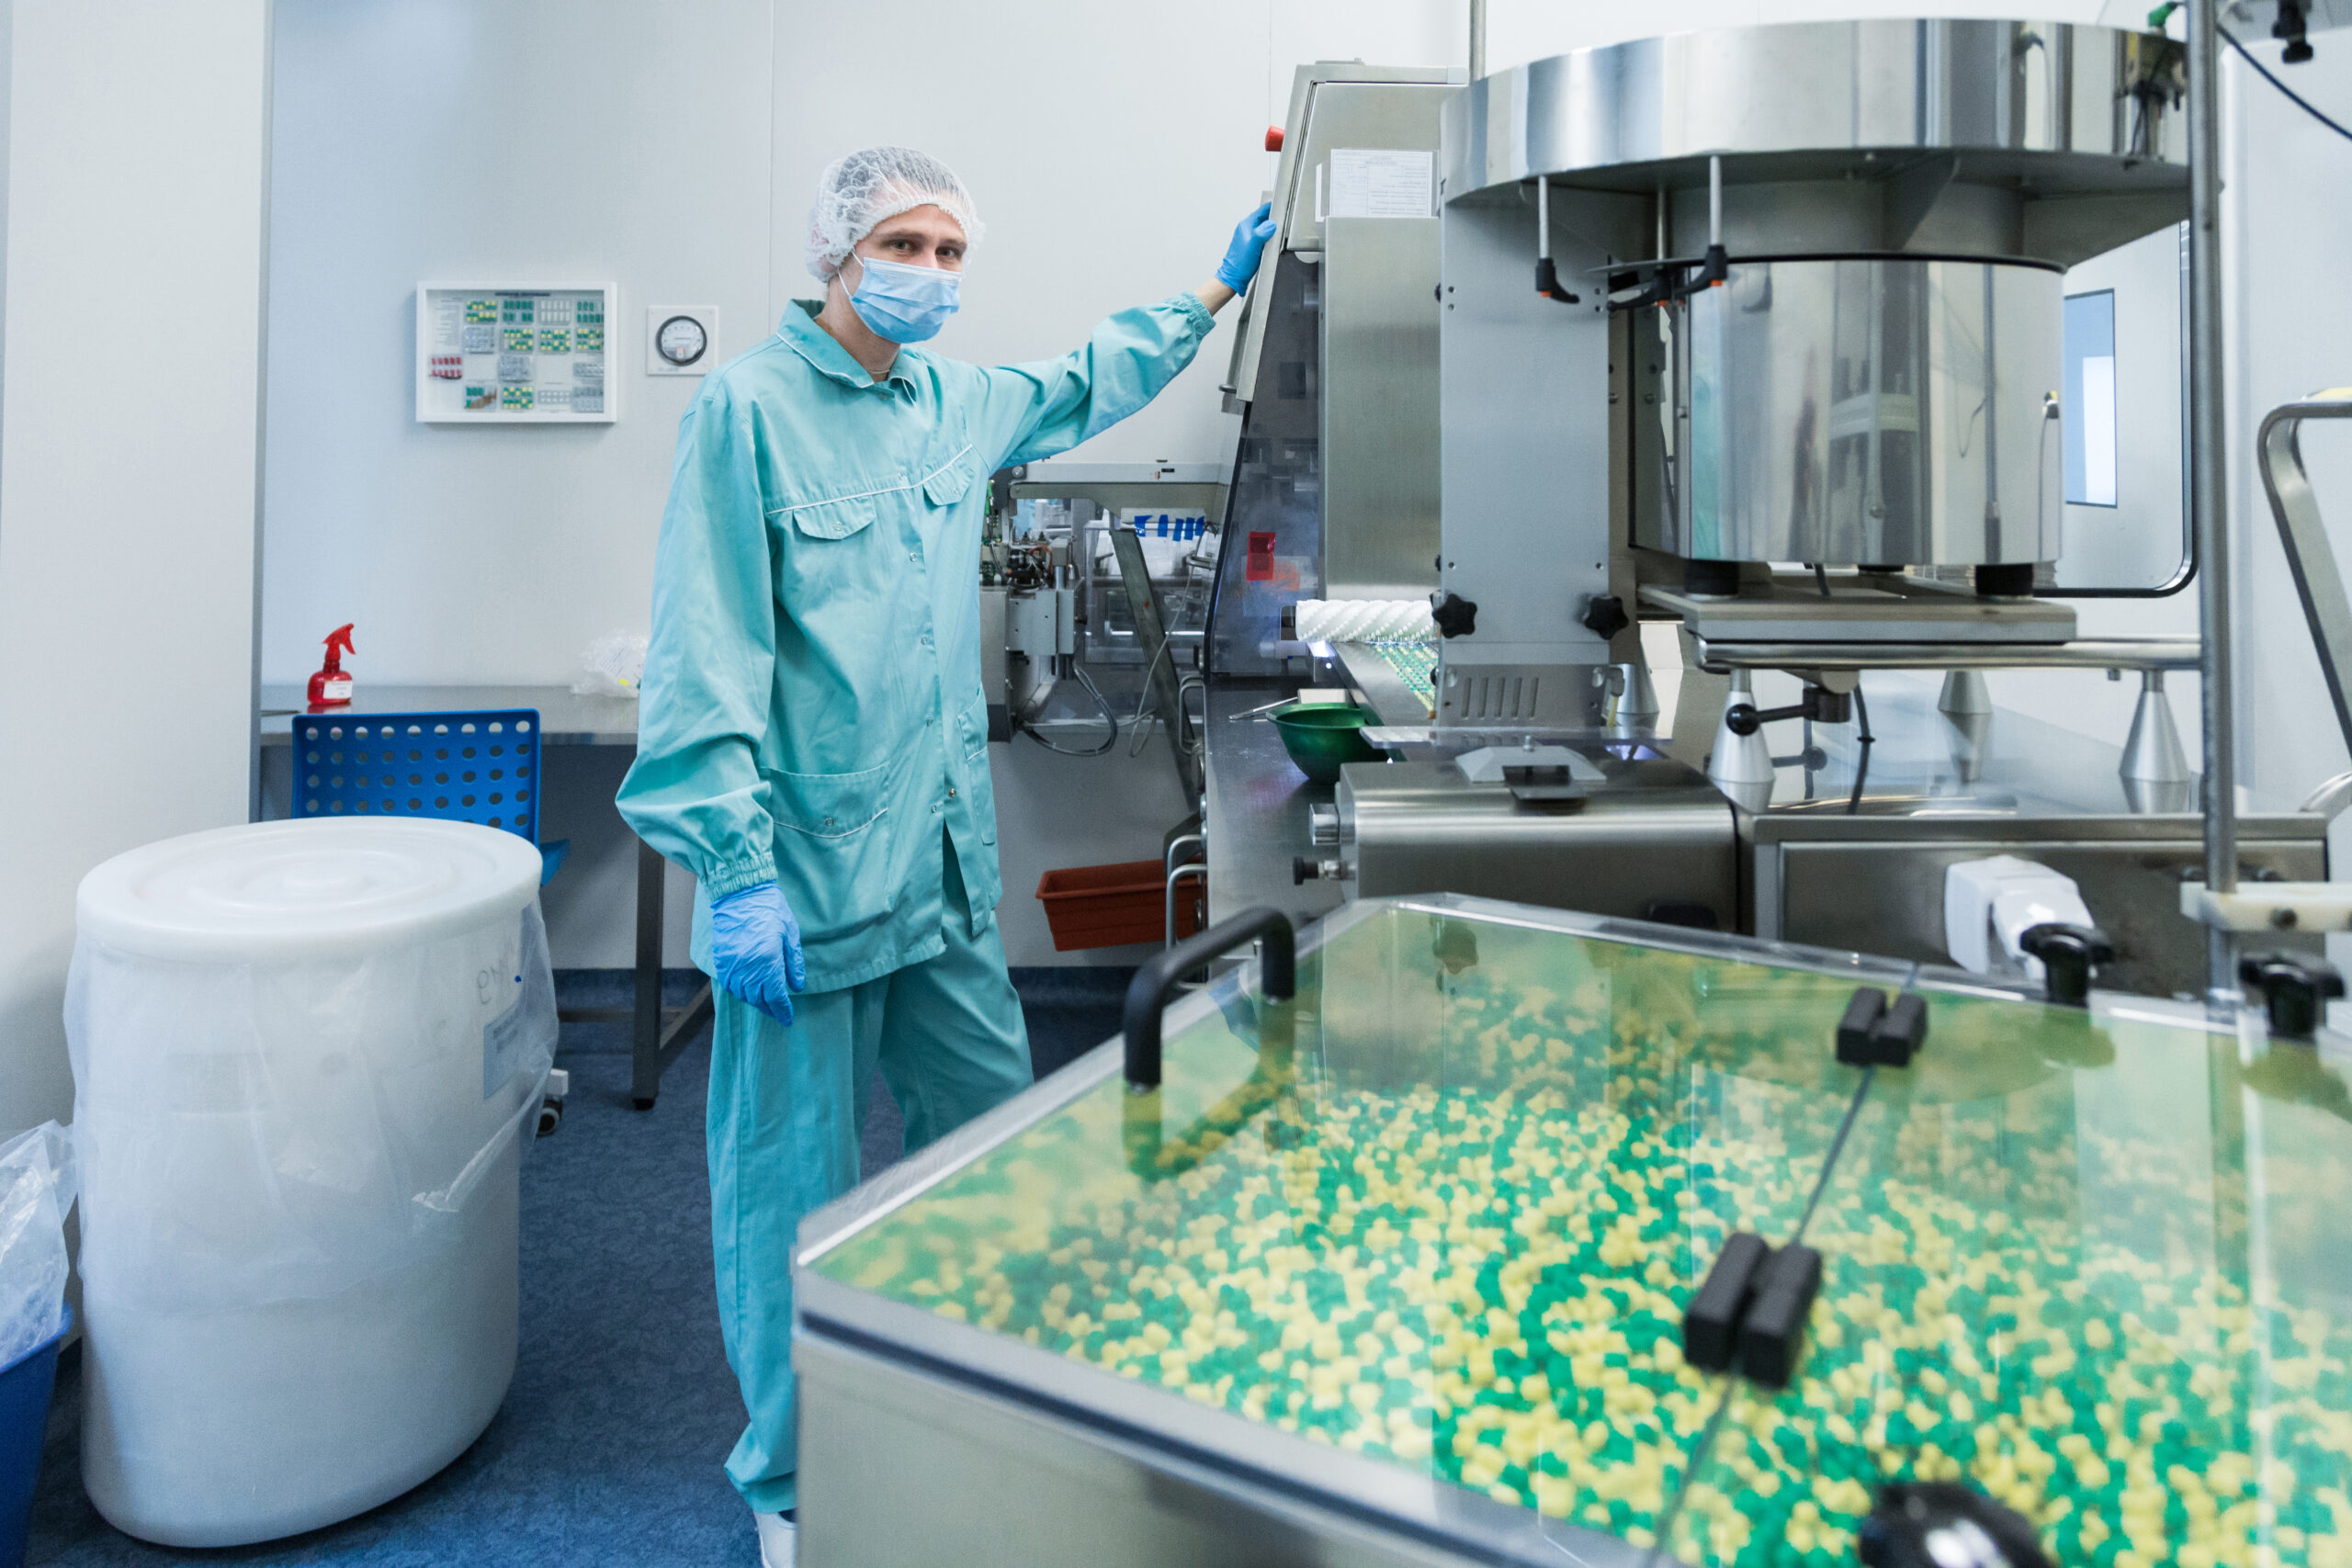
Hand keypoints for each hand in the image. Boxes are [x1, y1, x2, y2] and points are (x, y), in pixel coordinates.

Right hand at [709, 881, 804, 1025]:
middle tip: (777, 1012)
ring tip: (764, 1002)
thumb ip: (793, 963)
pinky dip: (739, 991)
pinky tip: (747, 989)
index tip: (788, 1019)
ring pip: (742, 994)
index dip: (782, 1010)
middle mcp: (747, 968)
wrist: (740, 893)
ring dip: (754, 1001)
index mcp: (768, 962)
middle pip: (758, 999)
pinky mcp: (721, 960)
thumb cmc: (771, 910)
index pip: (776, 996)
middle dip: (769, 1008)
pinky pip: (729, 984)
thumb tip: (797, 986)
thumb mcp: (790, 934)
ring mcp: (731, 965)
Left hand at [1214, 202, 1277, 291]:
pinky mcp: (1250, 245)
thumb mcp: (1255, 243)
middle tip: (1283, 220)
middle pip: (1264, 217)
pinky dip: (1268, 238)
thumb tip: (1272, 224)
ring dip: (1271, 229)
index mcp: (1246, 225)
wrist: (1233, 277)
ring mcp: (1248, 237)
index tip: (1283, 207)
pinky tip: (1271, 244)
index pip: (1262, 209)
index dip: (1274, 207)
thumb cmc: (1240, 262)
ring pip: (1263, 227)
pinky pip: (1262, 237)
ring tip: (1279, 231)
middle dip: (1274, 218)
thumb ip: (1264, 231)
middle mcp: (1246, 229)